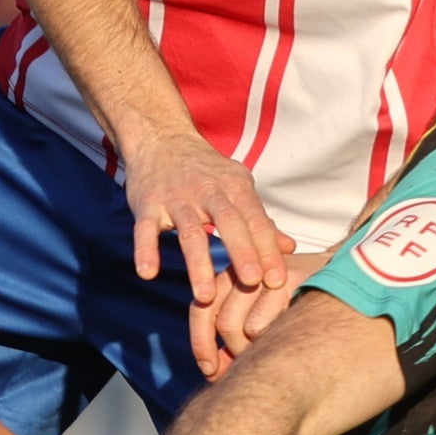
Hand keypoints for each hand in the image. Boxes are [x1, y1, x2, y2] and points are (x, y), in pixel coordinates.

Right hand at [122, 128, 288, 311]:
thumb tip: (290, 248)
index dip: (267, 250)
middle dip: (241, 252)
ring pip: (189, 231)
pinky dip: (146, 249)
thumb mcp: (236, 186)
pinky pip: (145, 229)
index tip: (277, 281)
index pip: (255, 220)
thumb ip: (260, 220)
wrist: (161, 138)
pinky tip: (148, 273)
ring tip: (205, 296)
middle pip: (227, 221)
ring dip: (198, 263)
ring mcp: (175, 197)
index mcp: (234, 186)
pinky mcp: (147, 204)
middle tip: (252, 283)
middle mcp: (207, 190)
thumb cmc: (205, 170)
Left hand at [189, 248, 325, 380]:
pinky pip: (268, 323)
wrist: (347, 274)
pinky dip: (271, 340)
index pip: (202, 309)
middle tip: (250, 366)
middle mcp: (246, 268)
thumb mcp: (262, 315)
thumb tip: (214, 375)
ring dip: (253, 352)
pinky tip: (288, 340)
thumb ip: (237, 337)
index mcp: (232, 274)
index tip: (211, 372)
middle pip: (224, 324)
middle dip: (233, 353)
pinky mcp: (293, 277)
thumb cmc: (299, 304)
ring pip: (245, 328)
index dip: (201, 344)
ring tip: (273, 354)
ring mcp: (269, 272)